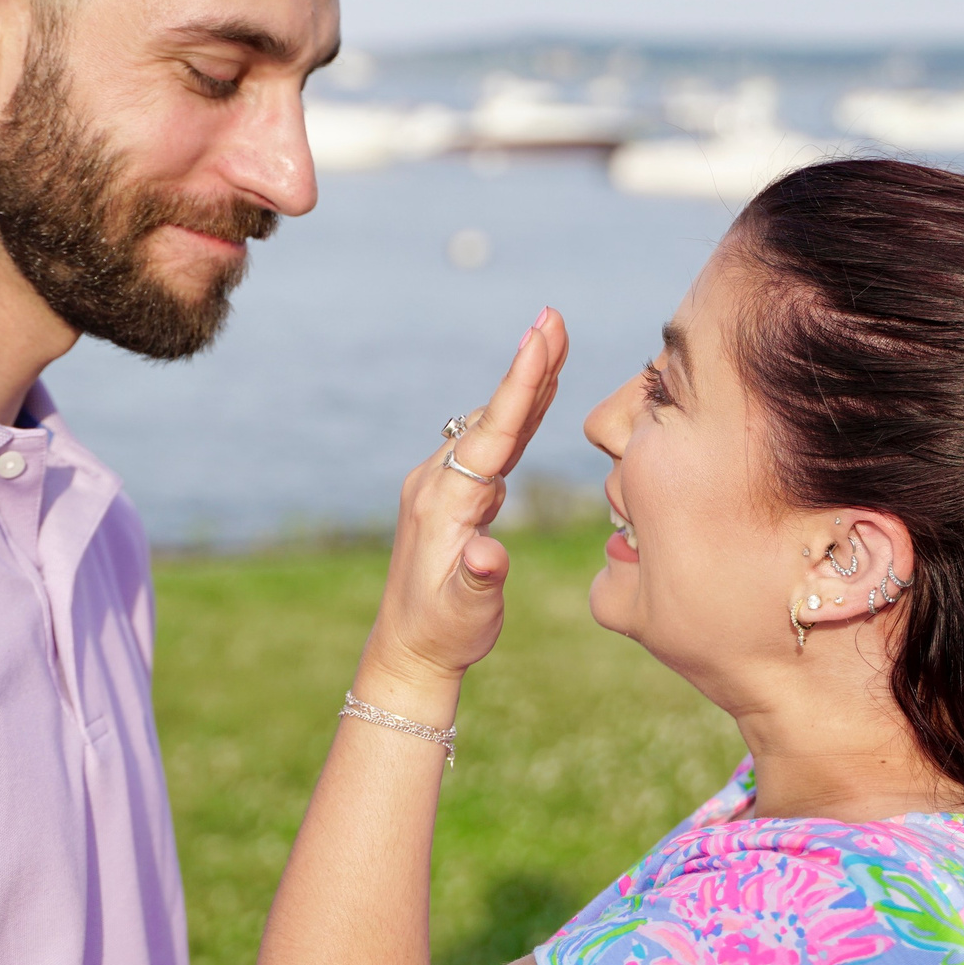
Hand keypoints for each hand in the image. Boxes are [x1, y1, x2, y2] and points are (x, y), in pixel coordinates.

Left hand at [361, 309, 568, 688]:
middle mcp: (439, 482)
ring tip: (552, 337)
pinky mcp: (454, 493)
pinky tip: (539, 390)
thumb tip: (487, 553)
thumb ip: (478, 580)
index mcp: (444, 502)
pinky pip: (492, 443)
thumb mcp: (464, 613)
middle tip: (552, 315)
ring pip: (493, 424)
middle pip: (492, 414)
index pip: (492, 434)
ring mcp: (444, 484)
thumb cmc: (444, 633)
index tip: (537, 339)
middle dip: (526, 366)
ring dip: (525, 382)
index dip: (519, 387)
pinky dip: (518, 412)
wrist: (411, 649)